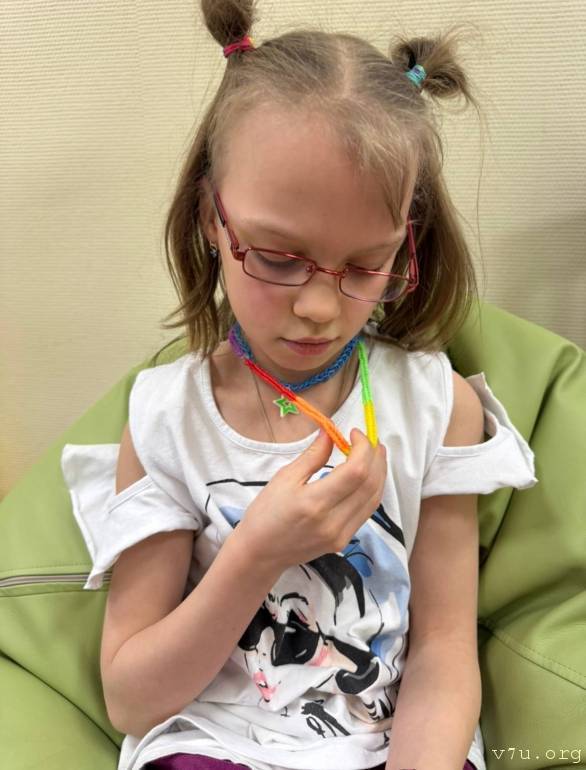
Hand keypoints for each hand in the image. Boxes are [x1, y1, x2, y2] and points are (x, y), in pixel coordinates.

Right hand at [233, 428, 386, 572]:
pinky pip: (367, 511)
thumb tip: (331, 433)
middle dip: (376, 457)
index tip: (355, 433)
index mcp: (314, 502)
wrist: (261, 552)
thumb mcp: (285, 478)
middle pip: (370, 484)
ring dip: (379, 473)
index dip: (363, 448)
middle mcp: (333, 521)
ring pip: (374, 499)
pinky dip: (372, 490)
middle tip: (369, 440)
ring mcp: (341, 534)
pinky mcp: (343, 540)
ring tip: (373, 454)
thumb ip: (313, 455)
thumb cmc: (266, 513)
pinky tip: (367, 476)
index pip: (355, 471)